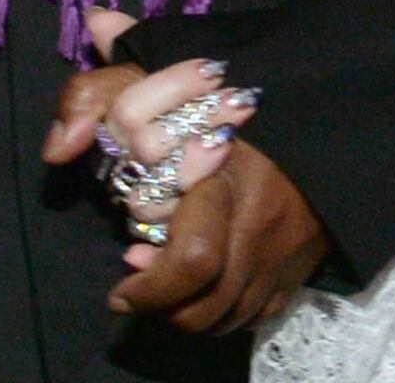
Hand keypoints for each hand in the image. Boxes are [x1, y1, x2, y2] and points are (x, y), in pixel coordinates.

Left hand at [42, 60, 318, 333]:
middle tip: (134, 294)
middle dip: (162, 309)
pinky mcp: (300, 266)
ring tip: (166, 290)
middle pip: (206, 304)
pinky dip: (223, 315)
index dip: (147, 289)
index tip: (118, 289)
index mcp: (224, 178)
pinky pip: (256, 316)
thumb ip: (105, 85)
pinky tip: (205, 290)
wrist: (328, 103)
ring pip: (229, 317)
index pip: (191, 260)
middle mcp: (258, 221)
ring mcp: (284, 249)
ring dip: (189, 315)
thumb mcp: (156, 76)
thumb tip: (66, 107)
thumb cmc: (226, 93)